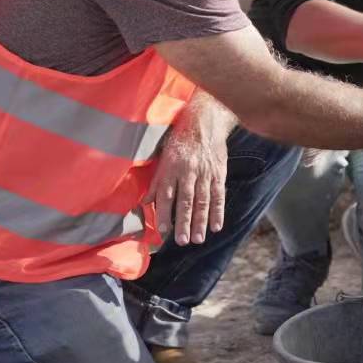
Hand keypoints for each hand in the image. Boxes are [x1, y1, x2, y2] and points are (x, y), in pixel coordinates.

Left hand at [142, 112, 227, 246]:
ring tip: (198, 239)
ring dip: (200, 221)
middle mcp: (188, 171)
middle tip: (182, 241)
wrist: (205, 121)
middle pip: (185, 200)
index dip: (164, 213)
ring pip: (202, 200)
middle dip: (184, 222)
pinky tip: (216, 226)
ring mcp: (205, 173)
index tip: (162, 231)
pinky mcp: (218, 173)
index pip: (166, 194)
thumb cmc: (179, 140)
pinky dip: (218, 211)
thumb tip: (144, 203)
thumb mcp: (163, 157)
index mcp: (171, 167)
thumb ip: (155, 182)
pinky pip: (218, 195)